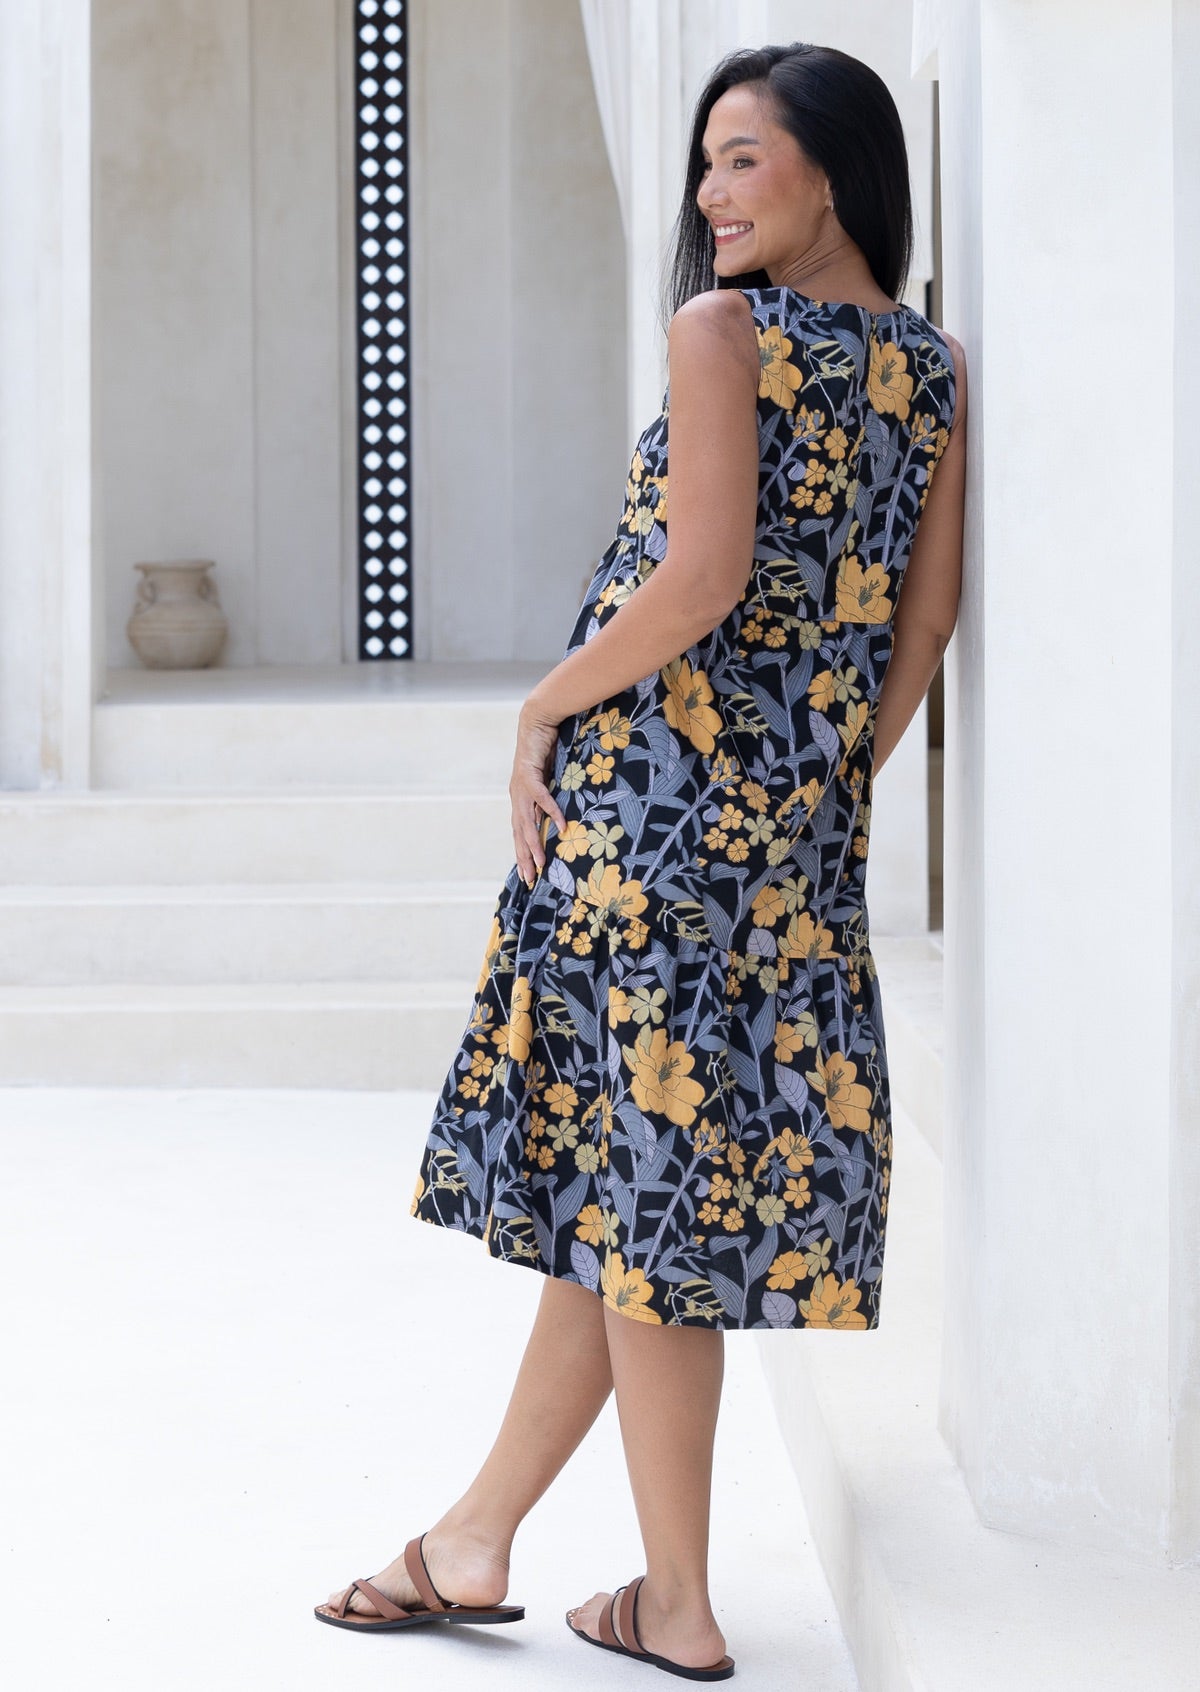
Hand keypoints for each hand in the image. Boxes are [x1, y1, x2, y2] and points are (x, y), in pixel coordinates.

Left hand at [510, 698, 568, 886]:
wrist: (536, 721)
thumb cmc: (545, 750)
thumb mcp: (549, 779)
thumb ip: (551, 798)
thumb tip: (562, 816)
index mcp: (520, 799)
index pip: (520, 832)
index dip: (523, 853)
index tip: (529, 874)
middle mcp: (517, 796)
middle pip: (519, 833)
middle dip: (524, 857)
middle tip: (531, 878)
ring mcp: (521, 786)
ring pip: (526, 821)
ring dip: (534, 842)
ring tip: (542, 861)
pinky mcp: (530, 773)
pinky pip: (541, 797)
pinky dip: (550, 811)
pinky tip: (560, 824)